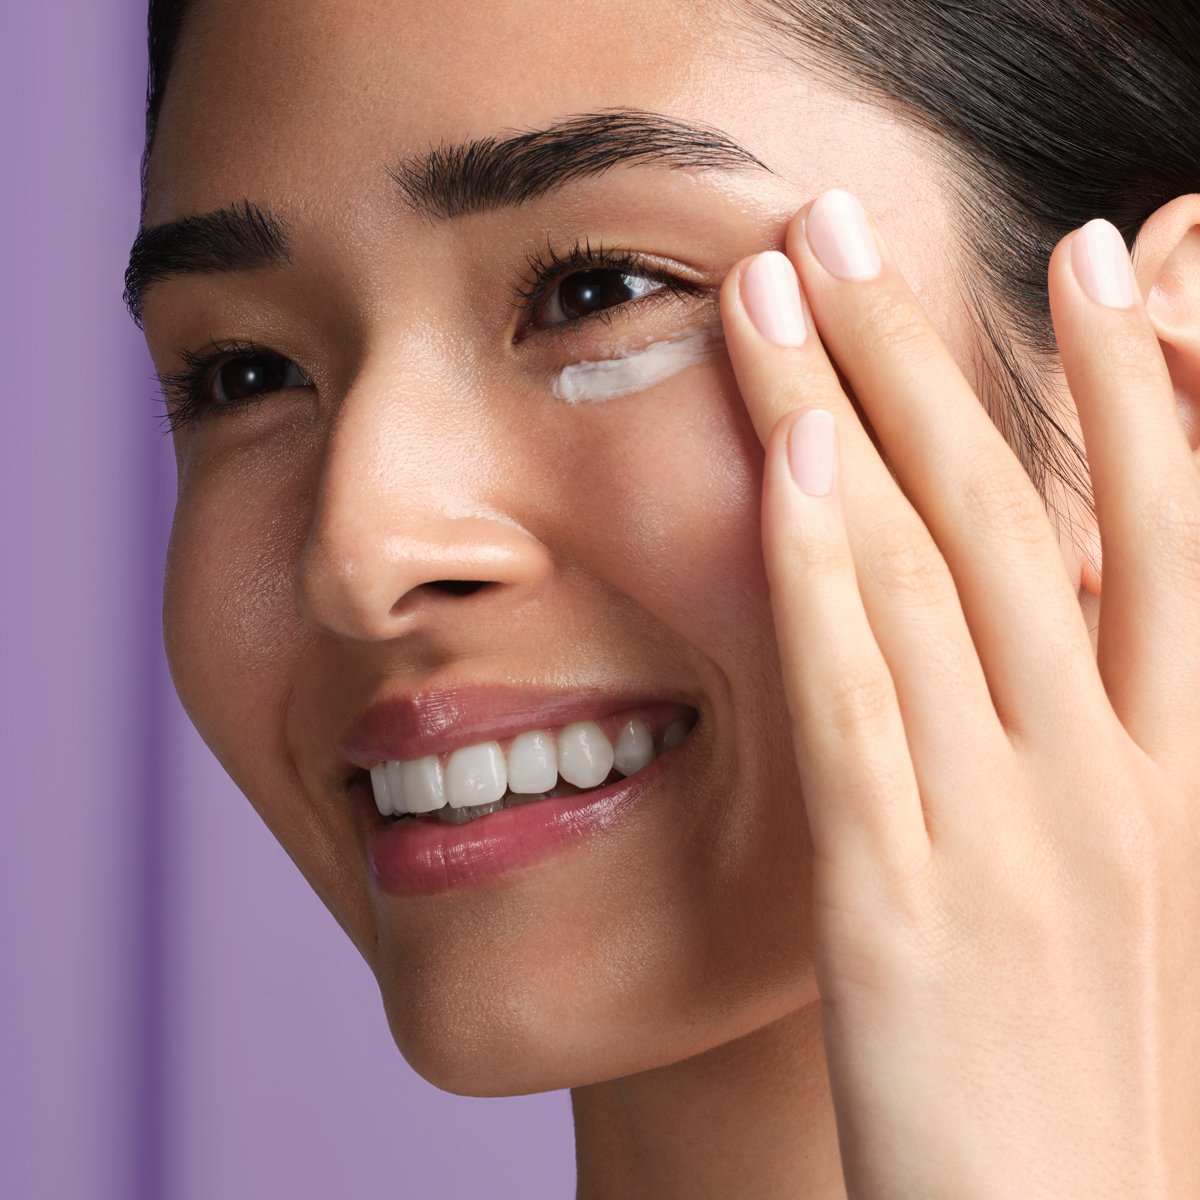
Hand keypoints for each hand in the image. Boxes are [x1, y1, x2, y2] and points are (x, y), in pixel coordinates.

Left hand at [718, 189, 1199, 1199]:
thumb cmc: (1082, 1066)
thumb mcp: (1113, 883)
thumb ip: (1076, 745)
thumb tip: (1010, 616)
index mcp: (1178, 769)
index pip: (1163, 529)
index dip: (1125, 381)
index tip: (1074, 256)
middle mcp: (1112, 777)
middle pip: (1019, 510)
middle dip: (934, 351)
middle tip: (853, 224)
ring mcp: (1012, 834)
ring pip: (926, 575)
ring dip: (849, 417)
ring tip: (782, 291)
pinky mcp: (907, 902)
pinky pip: (858, 702)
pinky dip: (822, 577)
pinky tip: (784, 468)